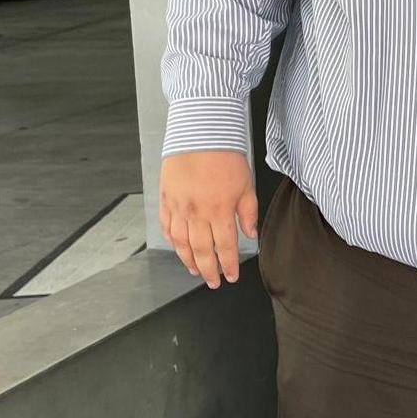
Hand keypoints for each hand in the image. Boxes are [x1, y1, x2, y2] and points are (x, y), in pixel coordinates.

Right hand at [159, 150, 258, 288]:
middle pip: (202, 250)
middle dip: (209, 270)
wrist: (200, 134)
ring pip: (181, 243)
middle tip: (214, 282)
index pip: (226, 246)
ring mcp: (178, 207)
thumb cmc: (225, 157)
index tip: (231, 276)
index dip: (229, 265)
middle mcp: (197, 213)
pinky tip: (178, 248)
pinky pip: (166, 226)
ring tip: (196, 271)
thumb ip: (248, 212)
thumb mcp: (246, 185)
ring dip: (188, 260)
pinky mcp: (166, 198)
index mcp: (220, 210)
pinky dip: (171, 241)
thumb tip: (250, 234)